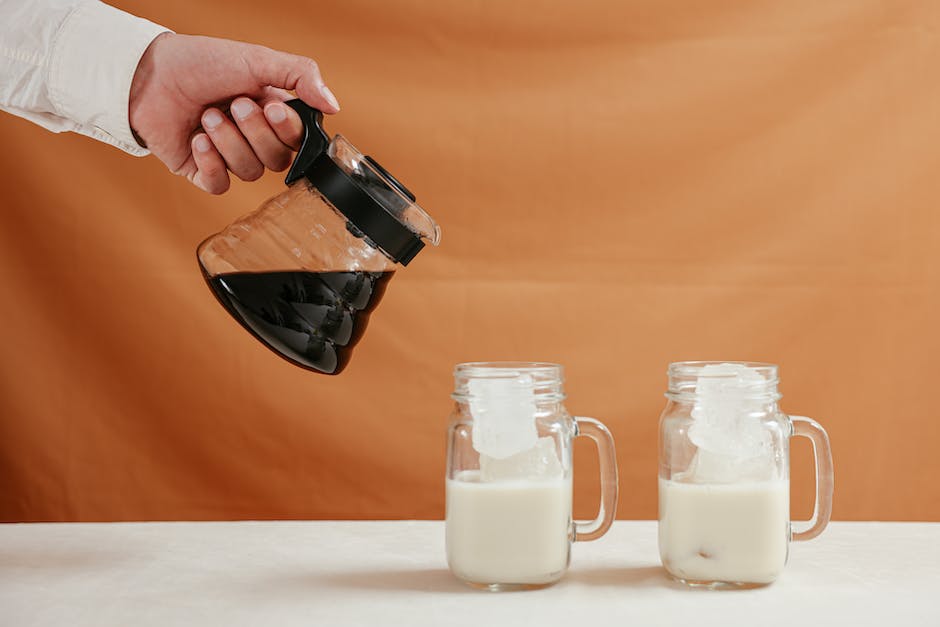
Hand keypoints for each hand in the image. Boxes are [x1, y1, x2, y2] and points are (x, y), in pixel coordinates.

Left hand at [128, 33, 339, 193]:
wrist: (149, 74)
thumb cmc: (202, 62)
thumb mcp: (257, 59)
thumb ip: (301, 75)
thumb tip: (334, 105)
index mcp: (273, 114)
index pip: (299, 140)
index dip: (287, 130)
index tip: (272, 107)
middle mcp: (255, 138)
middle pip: (277, 159)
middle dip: (253, 132)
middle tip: (233, 104)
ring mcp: (229, 157)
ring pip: (250, 172)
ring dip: (227, 142)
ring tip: (207, 116)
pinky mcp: (203, 172)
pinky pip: (220, 186)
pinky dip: (210, 163)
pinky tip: (196, 140)